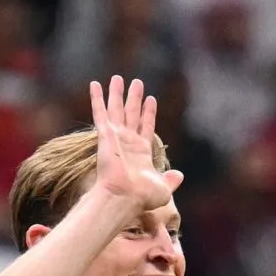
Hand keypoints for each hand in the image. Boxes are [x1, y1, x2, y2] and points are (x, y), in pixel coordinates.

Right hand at [87, 76, 180, 220]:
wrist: (125, 197)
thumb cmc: (142, 197)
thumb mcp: (164, 189)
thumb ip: (170, 180)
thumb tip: (180, 175)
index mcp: (141, 153)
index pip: (146, 127)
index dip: (148, 114)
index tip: (151, 99)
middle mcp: (128, 143)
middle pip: (131, 114)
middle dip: (134, 98)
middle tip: (137, 82)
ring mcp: (116, 138)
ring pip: (116, 110)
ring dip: (117, 93)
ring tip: (118, 77)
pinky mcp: (105, 135)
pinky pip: (100, 113)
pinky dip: (97, 98)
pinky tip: (95, 84)